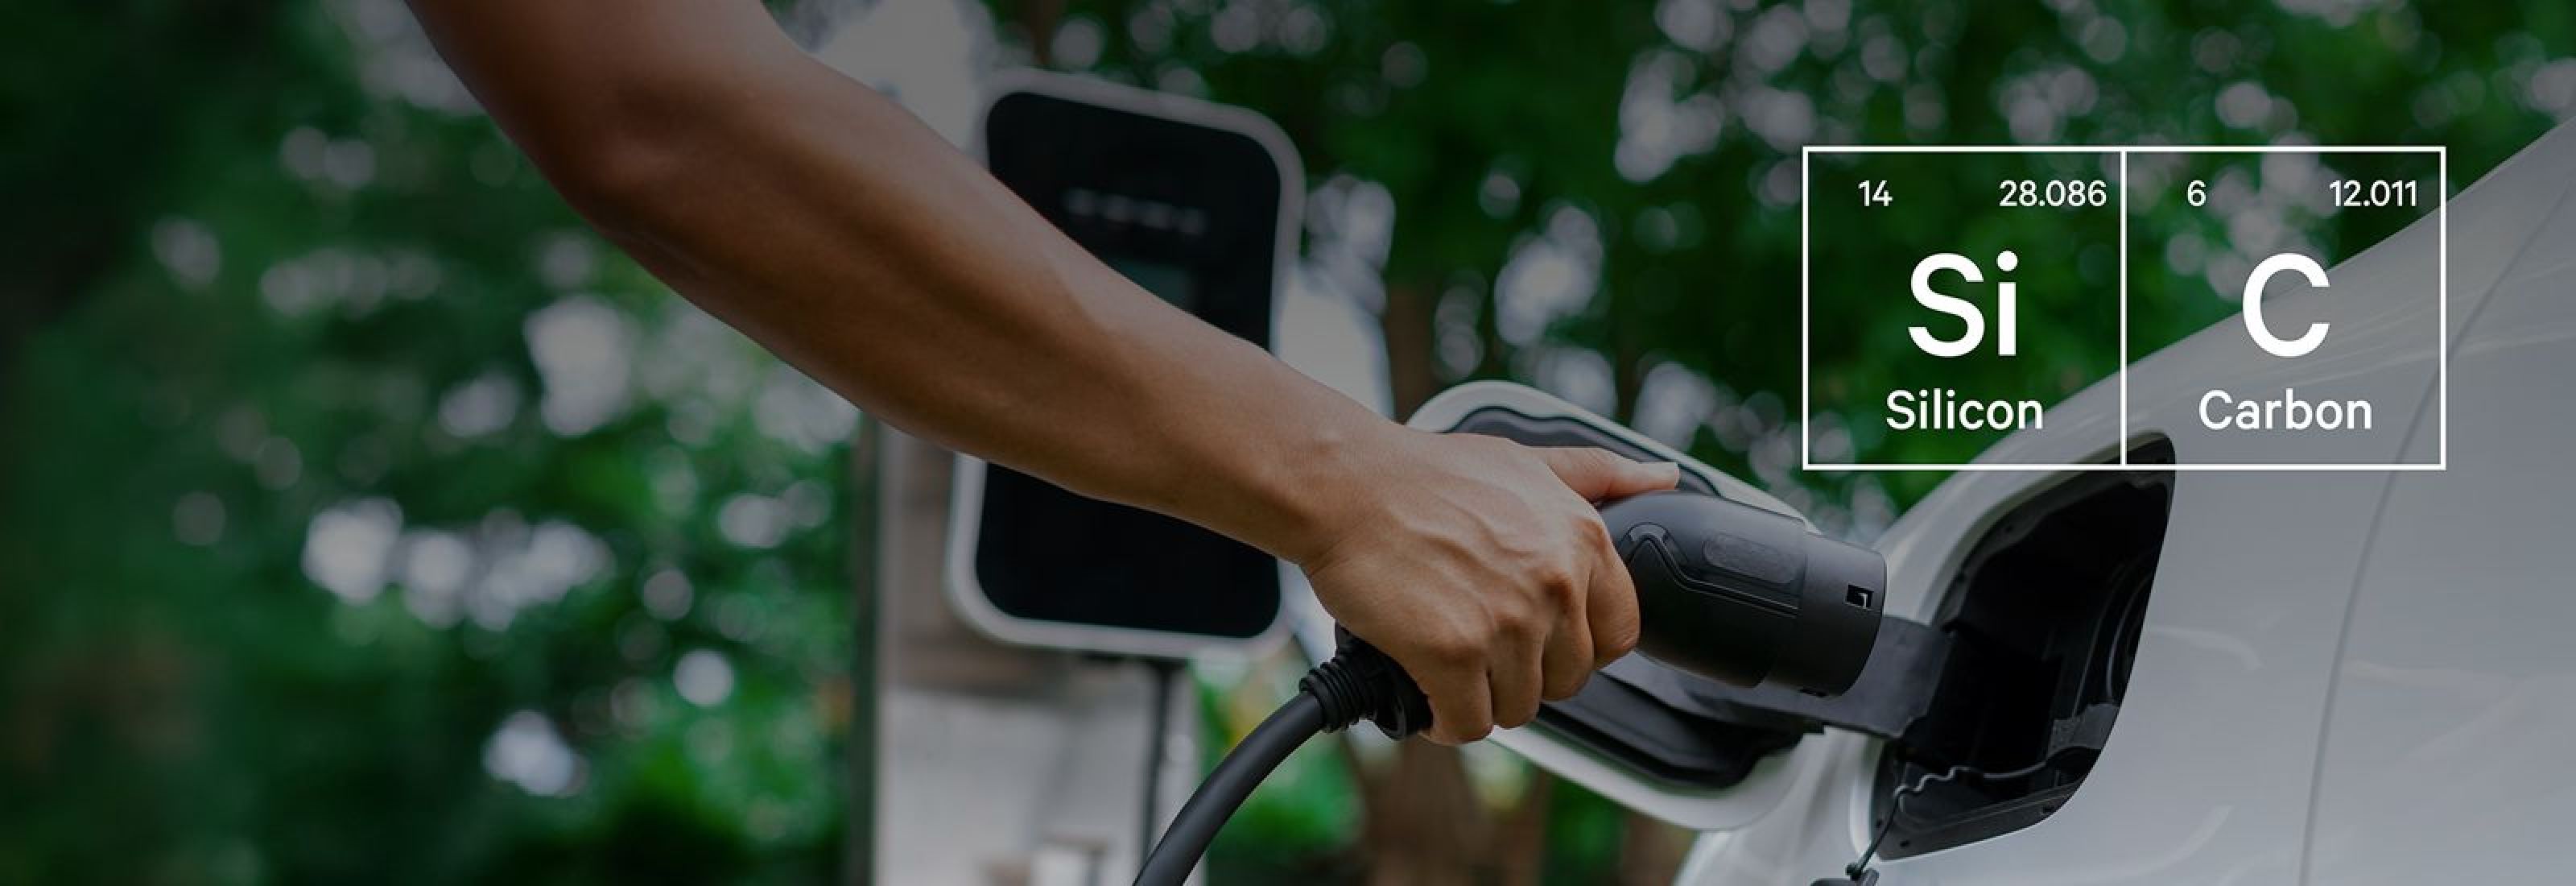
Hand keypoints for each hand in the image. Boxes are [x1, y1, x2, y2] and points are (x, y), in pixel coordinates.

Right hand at [1294, 429, 1679, 744]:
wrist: (1346, 485)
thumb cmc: (1424, 474)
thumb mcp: (1525, 461)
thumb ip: (1597, 474)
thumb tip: (1662, 478)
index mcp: (1582, 540)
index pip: (1619, 634)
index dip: (1578, 647)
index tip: (1542, 642)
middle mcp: (1555, 584)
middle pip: (1567, 679)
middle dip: (1525, 673)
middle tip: (1480, 648)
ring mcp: (1507, 622)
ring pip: (1518, 708)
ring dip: (1481, 697)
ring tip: (1447, 666)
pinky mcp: (1453, 654)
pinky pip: (1468, 724)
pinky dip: (1445, 720)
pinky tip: (1425, 692)